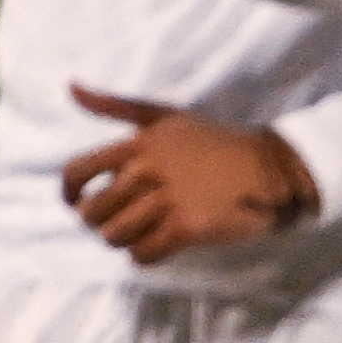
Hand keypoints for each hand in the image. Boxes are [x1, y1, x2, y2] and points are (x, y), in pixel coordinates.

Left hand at [62, 87, 317, 259]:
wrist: (272, 169)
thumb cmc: (216, 142)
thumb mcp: (166, 116)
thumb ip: (116, 105)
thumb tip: (71, 87)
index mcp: (138, 144)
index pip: (76, 172)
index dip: (69, 192)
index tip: (78, 202)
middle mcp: (149, 171)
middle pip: (93, 212)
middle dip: (101, 222)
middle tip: (121, 220)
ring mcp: (169, 201)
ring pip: (115, 236)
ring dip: (124, 240)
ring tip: (142, 232)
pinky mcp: (188, 228)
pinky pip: (143, 254)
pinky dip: (145, 255)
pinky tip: (161, 244)